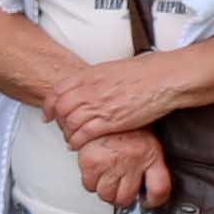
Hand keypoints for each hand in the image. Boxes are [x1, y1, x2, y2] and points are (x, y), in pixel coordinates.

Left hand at [37, 51, 190, 148]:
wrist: (164, 78)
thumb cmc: (146, 71)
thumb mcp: (114, 68)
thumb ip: (99, 78)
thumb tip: (93, 83)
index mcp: (91, 74)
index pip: (59, 90)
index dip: (50, 104)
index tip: (49, 112)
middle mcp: (90, 89)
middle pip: (60, 108)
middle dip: (57, 121)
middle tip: (59, 128)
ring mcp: (98, 105)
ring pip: (69, 122)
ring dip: (67, 133)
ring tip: (70, 139)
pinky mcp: (109, 121)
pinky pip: (83, 134)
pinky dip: (76, 141)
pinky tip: (77, 145)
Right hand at [73, 126, 168, 208]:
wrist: (105, 104)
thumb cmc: (126, 122)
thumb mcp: (148, 139)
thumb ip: (151, 163)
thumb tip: (148, 189)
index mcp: (150, 155)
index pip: (158, 190)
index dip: (155, 200)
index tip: (149, 200)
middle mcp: (131, 162)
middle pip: (125, 198)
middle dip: (123, 196)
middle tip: (122, 186)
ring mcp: (110, 164)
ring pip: (105, 195)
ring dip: (106, 190)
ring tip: (109, 177)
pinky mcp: (91, 162)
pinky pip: (89, 185)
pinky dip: (91, 181)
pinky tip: (97, 169)